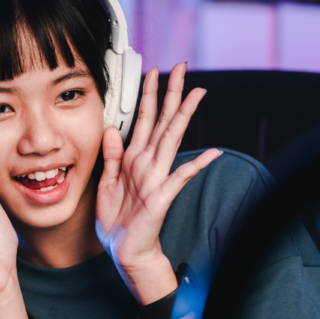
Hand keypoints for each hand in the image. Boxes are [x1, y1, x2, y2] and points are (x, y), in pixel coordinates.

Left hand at [95, 63, 221, 300]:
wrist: (125, 251)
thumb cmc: (118, 222)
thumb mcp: (107, 184)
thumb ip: (111, 157)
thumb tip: (111, 129)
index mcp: (133, 160)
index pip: (144, 120)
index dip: (149, 95)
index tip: (153, 72)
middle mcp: (148, 164)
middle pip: (162, 122)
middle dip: (170, 94)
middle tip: (181, 67)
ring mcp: (157, 179)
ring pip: (171, 140)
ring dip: (183, 116)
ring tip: (196, 93)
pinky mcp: (161, 197)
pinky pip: (180, 178)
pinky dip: (196, 165)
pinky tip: (212, 153)